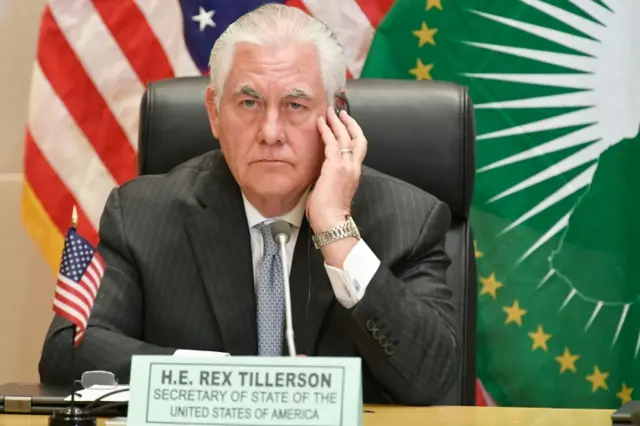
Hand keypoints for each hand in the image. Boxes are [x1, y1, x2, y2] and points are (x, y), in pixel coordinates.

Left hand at [306, 106, 366, 232]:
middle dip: (349, 123)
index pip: (357, 148)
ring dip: (337, 122)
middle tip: (341, 112)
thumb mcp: (333, 189)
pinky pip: (331, 142)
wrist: (332, 221)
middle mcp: (353, 167)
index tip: (345, 125)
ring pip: (345, 136)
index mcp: (353, 173)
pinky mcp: (335, 166)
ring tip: (330, 112)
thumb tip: (321, 171)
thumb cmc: (329, 212)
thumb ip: (330, 177)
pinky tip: (320, 123)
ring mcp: (346, 166)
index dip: (353, 134)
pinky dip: (326, 130)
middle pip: (358, 137)